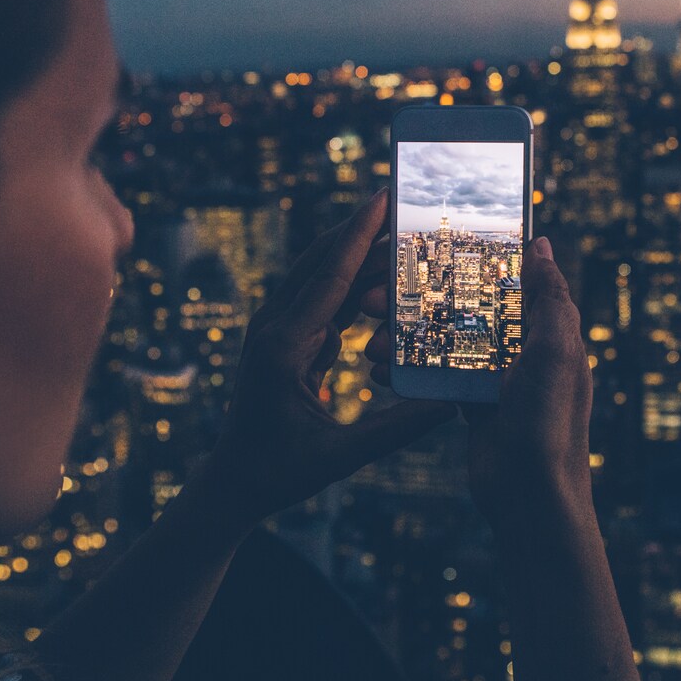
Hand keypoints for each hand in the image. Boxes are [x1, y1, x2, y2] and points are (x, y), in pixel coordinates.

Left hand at [196, 189, 454, 524]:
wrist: (231, 482)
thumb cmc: (280, 474)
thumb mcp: (340, 457)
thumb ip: (395, 429)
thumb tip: (449, 405)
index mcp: (283, 347)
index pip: (329, 278)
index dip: (360, 236)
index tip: (382, 198)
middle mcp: (274, 328)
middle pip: (322, 262)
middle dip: (360, 229)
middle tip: (399, 200)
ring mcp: (274, 329)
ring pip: (320, 276)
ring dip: (356, 252)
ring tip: (396, 228)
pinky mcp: (283, 338)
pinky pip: (320, 299)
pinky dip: (350, 282)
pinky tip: (378, 273)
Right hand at [365, 236, 592, 526]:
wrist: (532, 498)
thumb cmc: (550, 423)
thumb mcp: (556, 353)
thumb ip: (551, 299)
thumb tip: (543, 246)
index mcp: (546, 331)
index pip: (506, 280)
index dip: (467, 259)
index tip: (425, 244)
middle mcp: (521, 349)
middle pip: (466, 306)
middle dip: (420, 296)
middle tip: (374, 294)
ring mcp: (494, 377)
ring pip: (444, 339)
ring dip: (405, 333)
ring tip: (368, 334)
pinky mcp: (471, 404)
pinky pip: (436, 375)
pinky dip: (408, 369)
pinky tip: (379, 366)